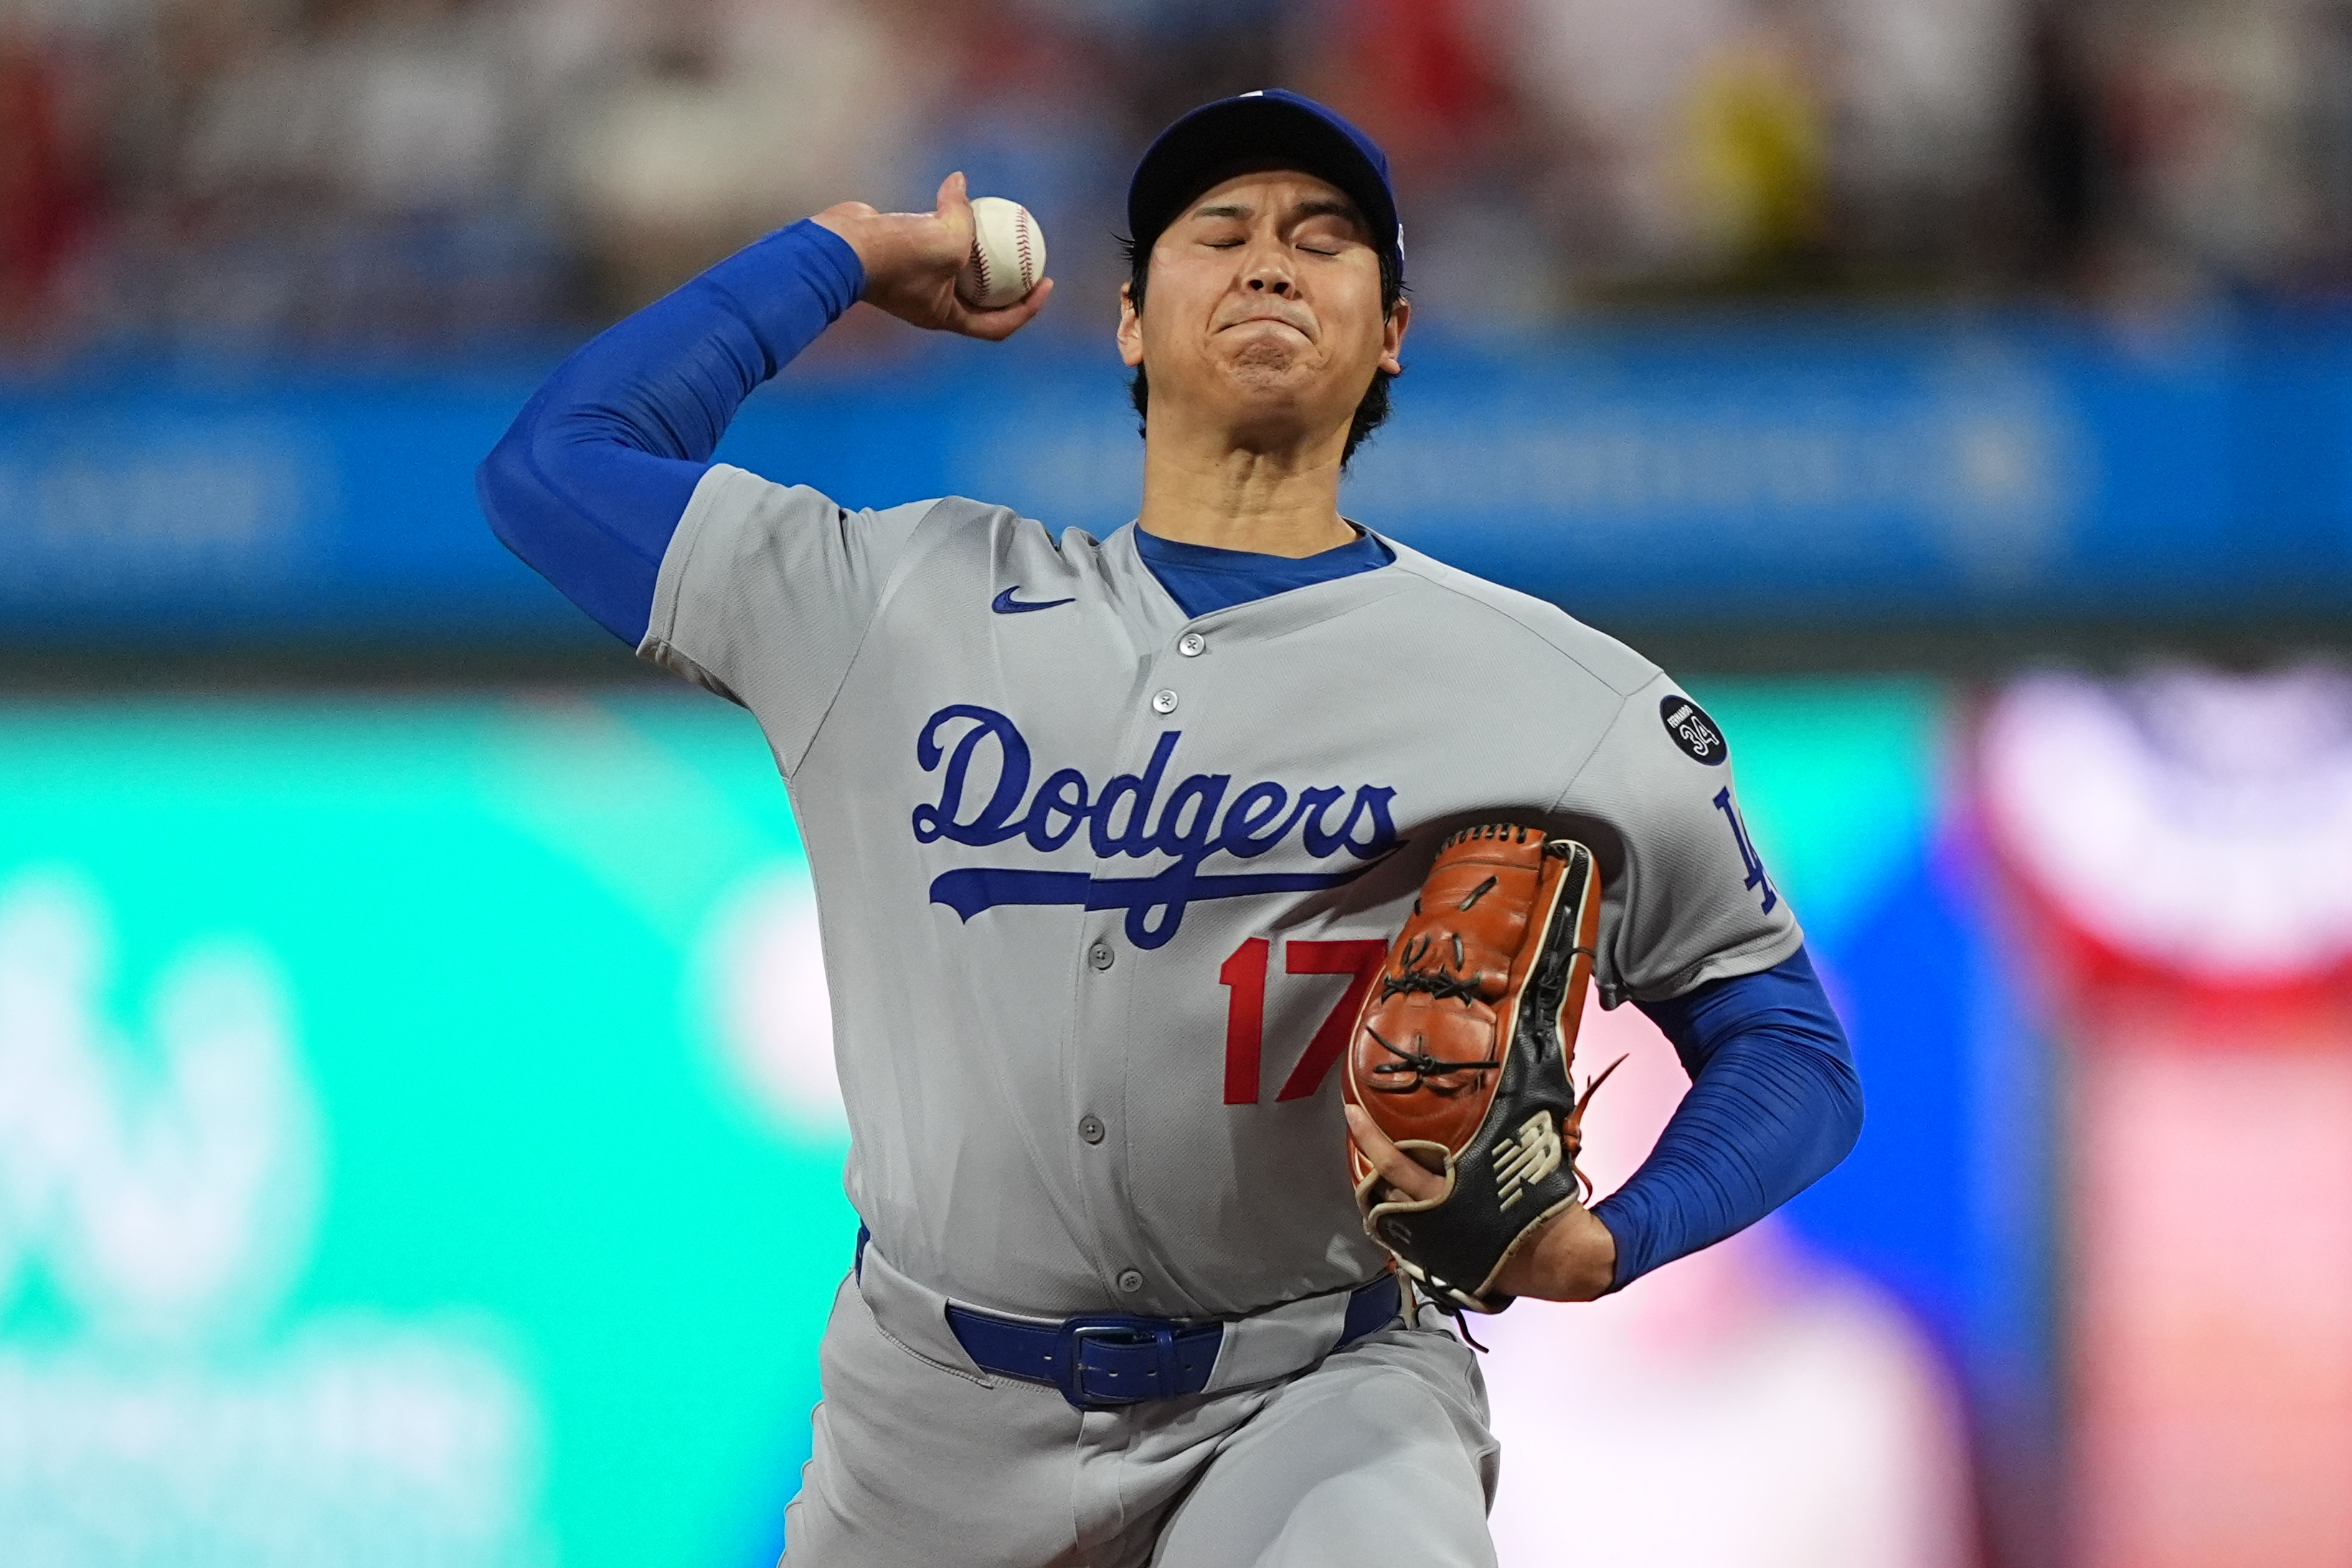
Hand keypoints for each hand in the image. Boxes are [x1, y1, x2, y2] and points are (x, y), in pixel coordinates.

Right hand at [812, 172, 1051, 341]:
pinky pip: (935, 244)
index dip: (1027, 309)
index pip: (997, 325)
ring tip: (1002, 226)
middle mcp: (932, 304)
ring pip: (958, 270)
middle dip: (1009, 283)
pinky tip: (960, 199)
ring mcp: (916, 282)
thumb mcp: (946, 237)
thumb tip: (961, 182)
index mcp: (945, 316)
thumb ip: (963, 215)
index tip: (1046, 283)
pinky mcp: (902, 257)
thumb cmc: (895, 253)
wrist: (840, 247)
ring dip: (979, 252)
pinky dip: (950, 228)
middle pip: (982, 300)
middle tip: (1031, 255)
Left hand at [1344, 1103, 1617, 1302]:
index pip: (1394, 1162)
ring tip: (1378, 1169)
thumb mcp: (1528, 1155)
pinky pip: (1405, 1237)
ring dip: (1380, 1192)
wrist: (1560, 1258)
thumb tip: (1515, 1080)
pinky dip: (1399, 1218)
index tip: (1350, 1113)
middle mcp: (1433, 1221)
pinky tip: (1402, 1203)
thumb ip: (1507, 1125)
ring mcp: (1432, 1245)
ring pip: (1388, 1215)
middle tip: (1361, 1135)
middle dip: (1368, 1164)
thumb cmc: (1546, 1203)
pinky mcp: (1439, 1262)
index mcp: (1450, 1193)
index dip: (1369, 1138)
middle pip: (1381, 1190)